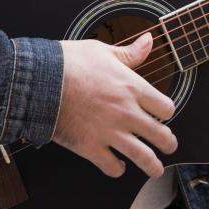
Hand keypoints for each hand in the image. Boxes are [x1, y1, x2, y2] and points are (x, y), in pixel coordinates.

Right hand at [53, 33, 177, 178]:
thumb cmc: (69, 63)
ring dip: (152, 166)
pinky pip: (112, 167)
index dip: (167, 112)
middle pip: (161, 136)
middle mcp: (127, 113)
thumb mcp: (103, 51)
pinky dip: (117, 169)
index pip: (166, 108)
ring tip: (155, 169)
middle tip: (168, 146)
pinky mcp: (91, 147)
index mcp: (132, 88)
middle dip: (168, 143)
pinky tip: (117, 165)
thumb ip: (130, 52)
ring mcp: (110, 133)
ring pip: (143, 157)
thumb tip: (149, 40)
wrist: (40, 80)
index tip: (162, 114)